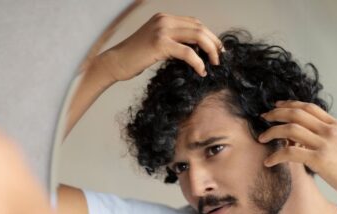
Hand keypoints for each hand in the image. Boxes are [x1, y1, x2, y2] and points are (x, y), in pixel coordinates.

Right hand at [100, 12, 222, 80]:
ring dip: (210, 51)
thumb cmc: (134, 58)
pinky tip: (201, 71)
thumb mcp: (156, 45)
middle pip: (199, 28)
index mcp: (164, 18)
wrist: (116, 62)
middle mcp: (164, 20)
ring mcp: (162, 30)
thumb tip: (194, 52)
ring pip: (197, 36)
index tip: (216, 50)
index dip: (209, 36)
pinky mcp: (160, 44)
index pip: (194, 23)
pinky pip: (187, 52)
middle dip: (214, 43)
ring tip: (214, 64)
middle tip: (220, 57)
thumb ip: (173, 43)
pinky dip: (198, 62)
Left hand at [259, 100, 336, 201]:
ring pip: (290, 129)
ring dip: (272, 132)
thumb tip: (307, 136)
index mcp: (336, 125)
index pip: (309, 107)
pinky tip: (268, 161)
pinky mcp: (319, 159)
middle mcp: (329, 130)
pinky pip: (290, 152)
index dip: (290, 104)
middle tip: (264, 117)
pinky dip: (276, 155)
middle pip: (296, 113)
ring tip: (262, 138)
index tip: (277, 106)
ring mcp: (324, 143)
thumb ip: (328, 136)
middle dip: (276, 113)